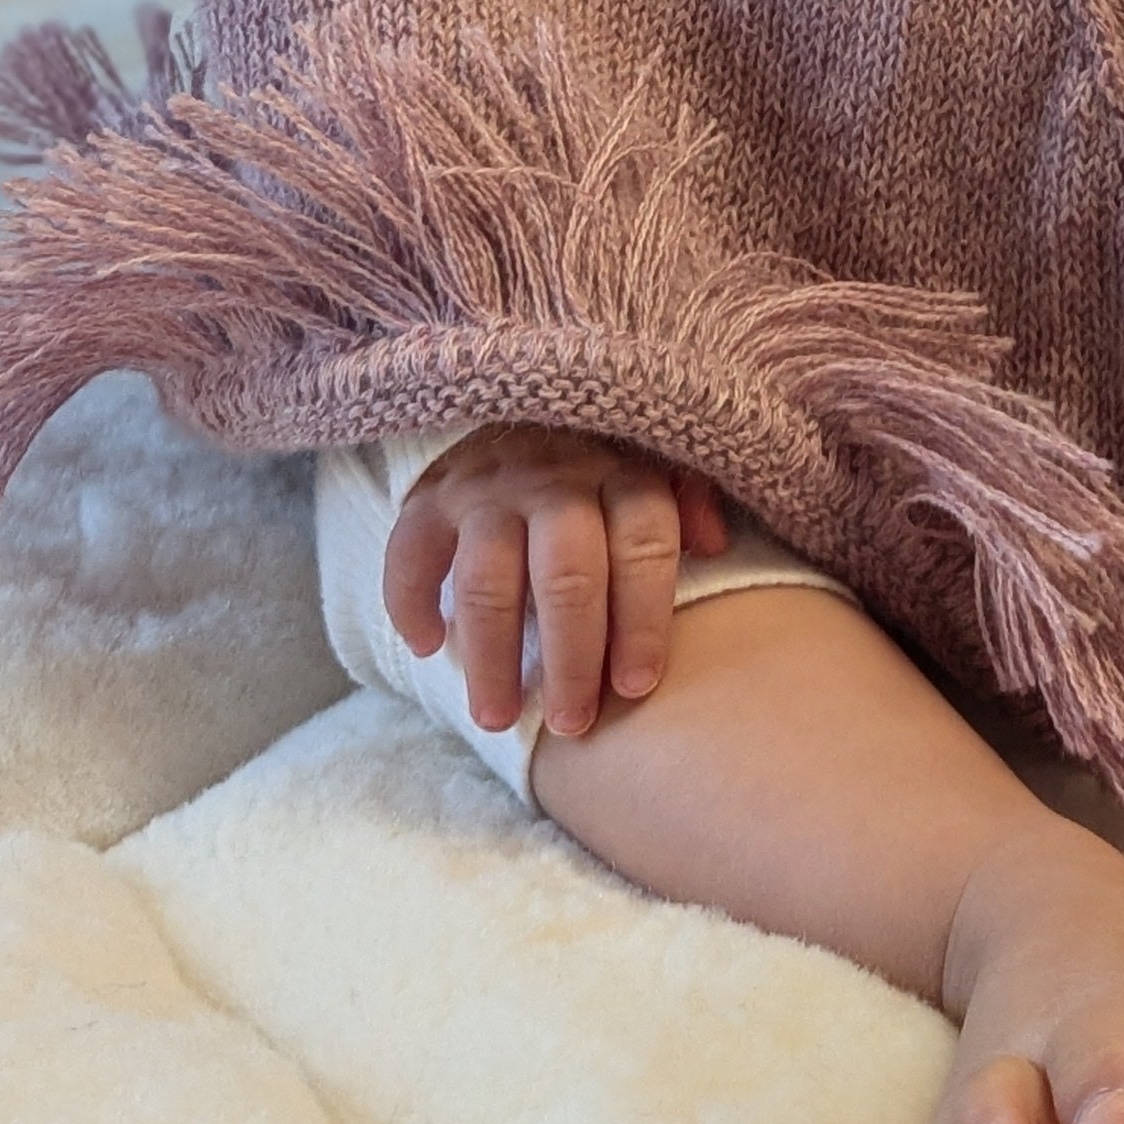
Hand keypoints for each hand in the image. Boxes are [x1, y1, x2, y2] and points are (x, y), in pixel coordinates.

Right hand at [383, 428, 728, 741]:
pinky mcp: (428, 497)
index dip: (643, 621)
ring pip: (487, 580)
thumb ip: (689, 498)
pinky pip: (409, 554)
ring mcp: (486, 487)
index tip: (637, 687)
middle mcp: (553, 477)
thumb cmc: (598, 456)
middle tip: (573, 724)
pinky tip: (429, 647)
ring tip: (497, 717)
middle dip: (571, 659)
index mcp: (619, 471)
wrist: (512, 400)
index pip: (642, 545)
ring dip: (490, 656)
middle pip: (566, 574)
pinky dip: (410, 603)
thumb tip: (715, 545)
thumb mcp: (655, 459)